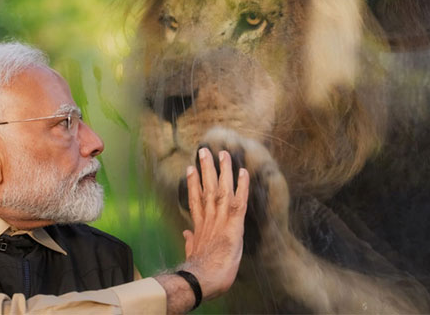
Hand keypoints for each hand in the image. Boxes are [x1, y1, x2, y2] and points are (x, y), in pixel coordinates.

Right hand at [181, 147, 249, 299]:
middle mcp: (209, 217)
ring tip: (223, 153)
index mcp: (199, 225)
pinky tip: (243, 172)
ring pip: (222, 189)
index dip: (193, 183)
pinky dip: (242, 186)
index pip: (195, 199)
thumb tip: (186, 234)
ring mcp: (221, 219)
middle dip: (206, 169)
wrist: (203, 278)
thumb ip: (190, 241)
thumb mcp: (192, 253)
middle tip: (204, 151)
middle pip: (207, 188)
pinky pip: (240, 201)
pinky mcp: (234, 224)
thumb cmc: (198, 270)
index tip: (190, 169)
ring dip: (223, 170)